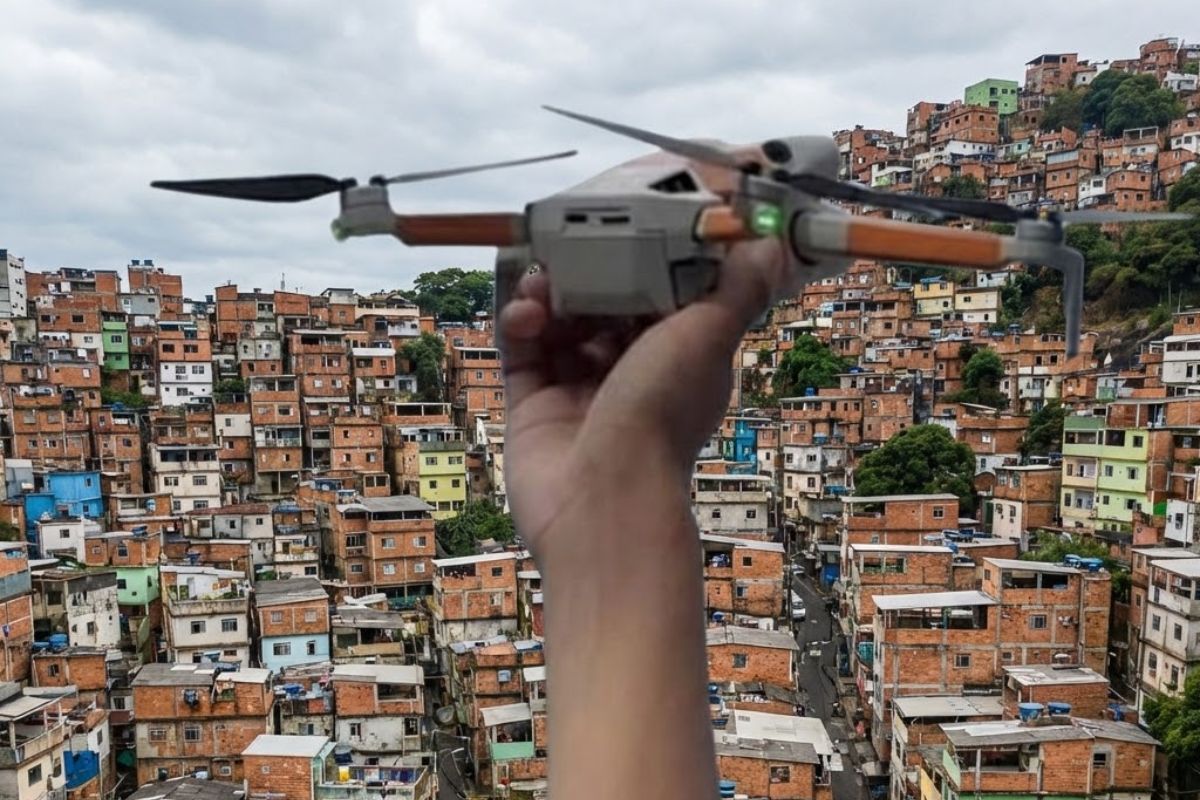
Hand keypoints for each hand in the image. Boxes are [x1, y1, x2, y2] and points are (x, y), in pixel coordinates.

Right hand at [497, 239, 785, 560]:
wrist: (603, 501)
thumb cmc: (661, 416)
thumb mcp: (706, 338)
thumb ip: (737, 289)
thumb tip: (772, 243)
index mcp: (680, 358)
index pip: (661, 295)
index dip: (643, 259)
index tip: (626, 222)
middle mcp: (631, 372)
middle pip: (604, 305)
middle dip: (587, 271)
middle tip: (570, 242)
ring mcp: (579, 389)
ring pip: (560, 324)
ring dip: (550, 293)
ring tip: (541, 280)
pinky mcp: (533, 404)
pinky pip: (522, 351)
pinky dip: (520, 323)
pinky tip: (524, 310)